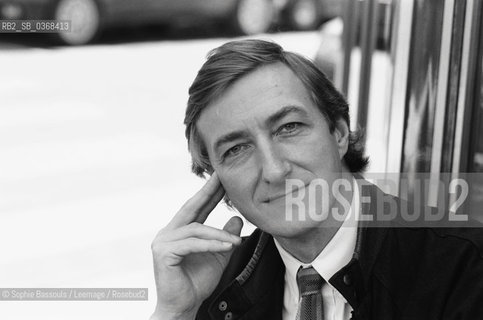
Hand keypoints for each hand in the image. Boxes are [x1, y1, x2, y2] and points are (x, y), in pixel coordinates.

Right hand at [151, 172, 242, 319]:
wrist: (183, 307)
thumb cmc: (197, 283)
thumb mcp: (218, 256)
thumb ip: (225, 237)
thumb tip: (238, 219)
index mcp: (179, 231)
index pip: (197, 208)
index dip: (210, 193)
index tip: (223, 178)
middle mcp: (168, 232)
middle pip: (191, 207)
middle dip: (208, 192)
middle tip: (222, 177)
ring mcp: (163, 241)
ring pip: (196, 228)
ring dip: (219, 234)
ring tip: (235, 241)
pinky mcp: (163, 252)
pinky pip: (192, 243)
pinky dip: (211, 244)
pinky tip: (227, 246)